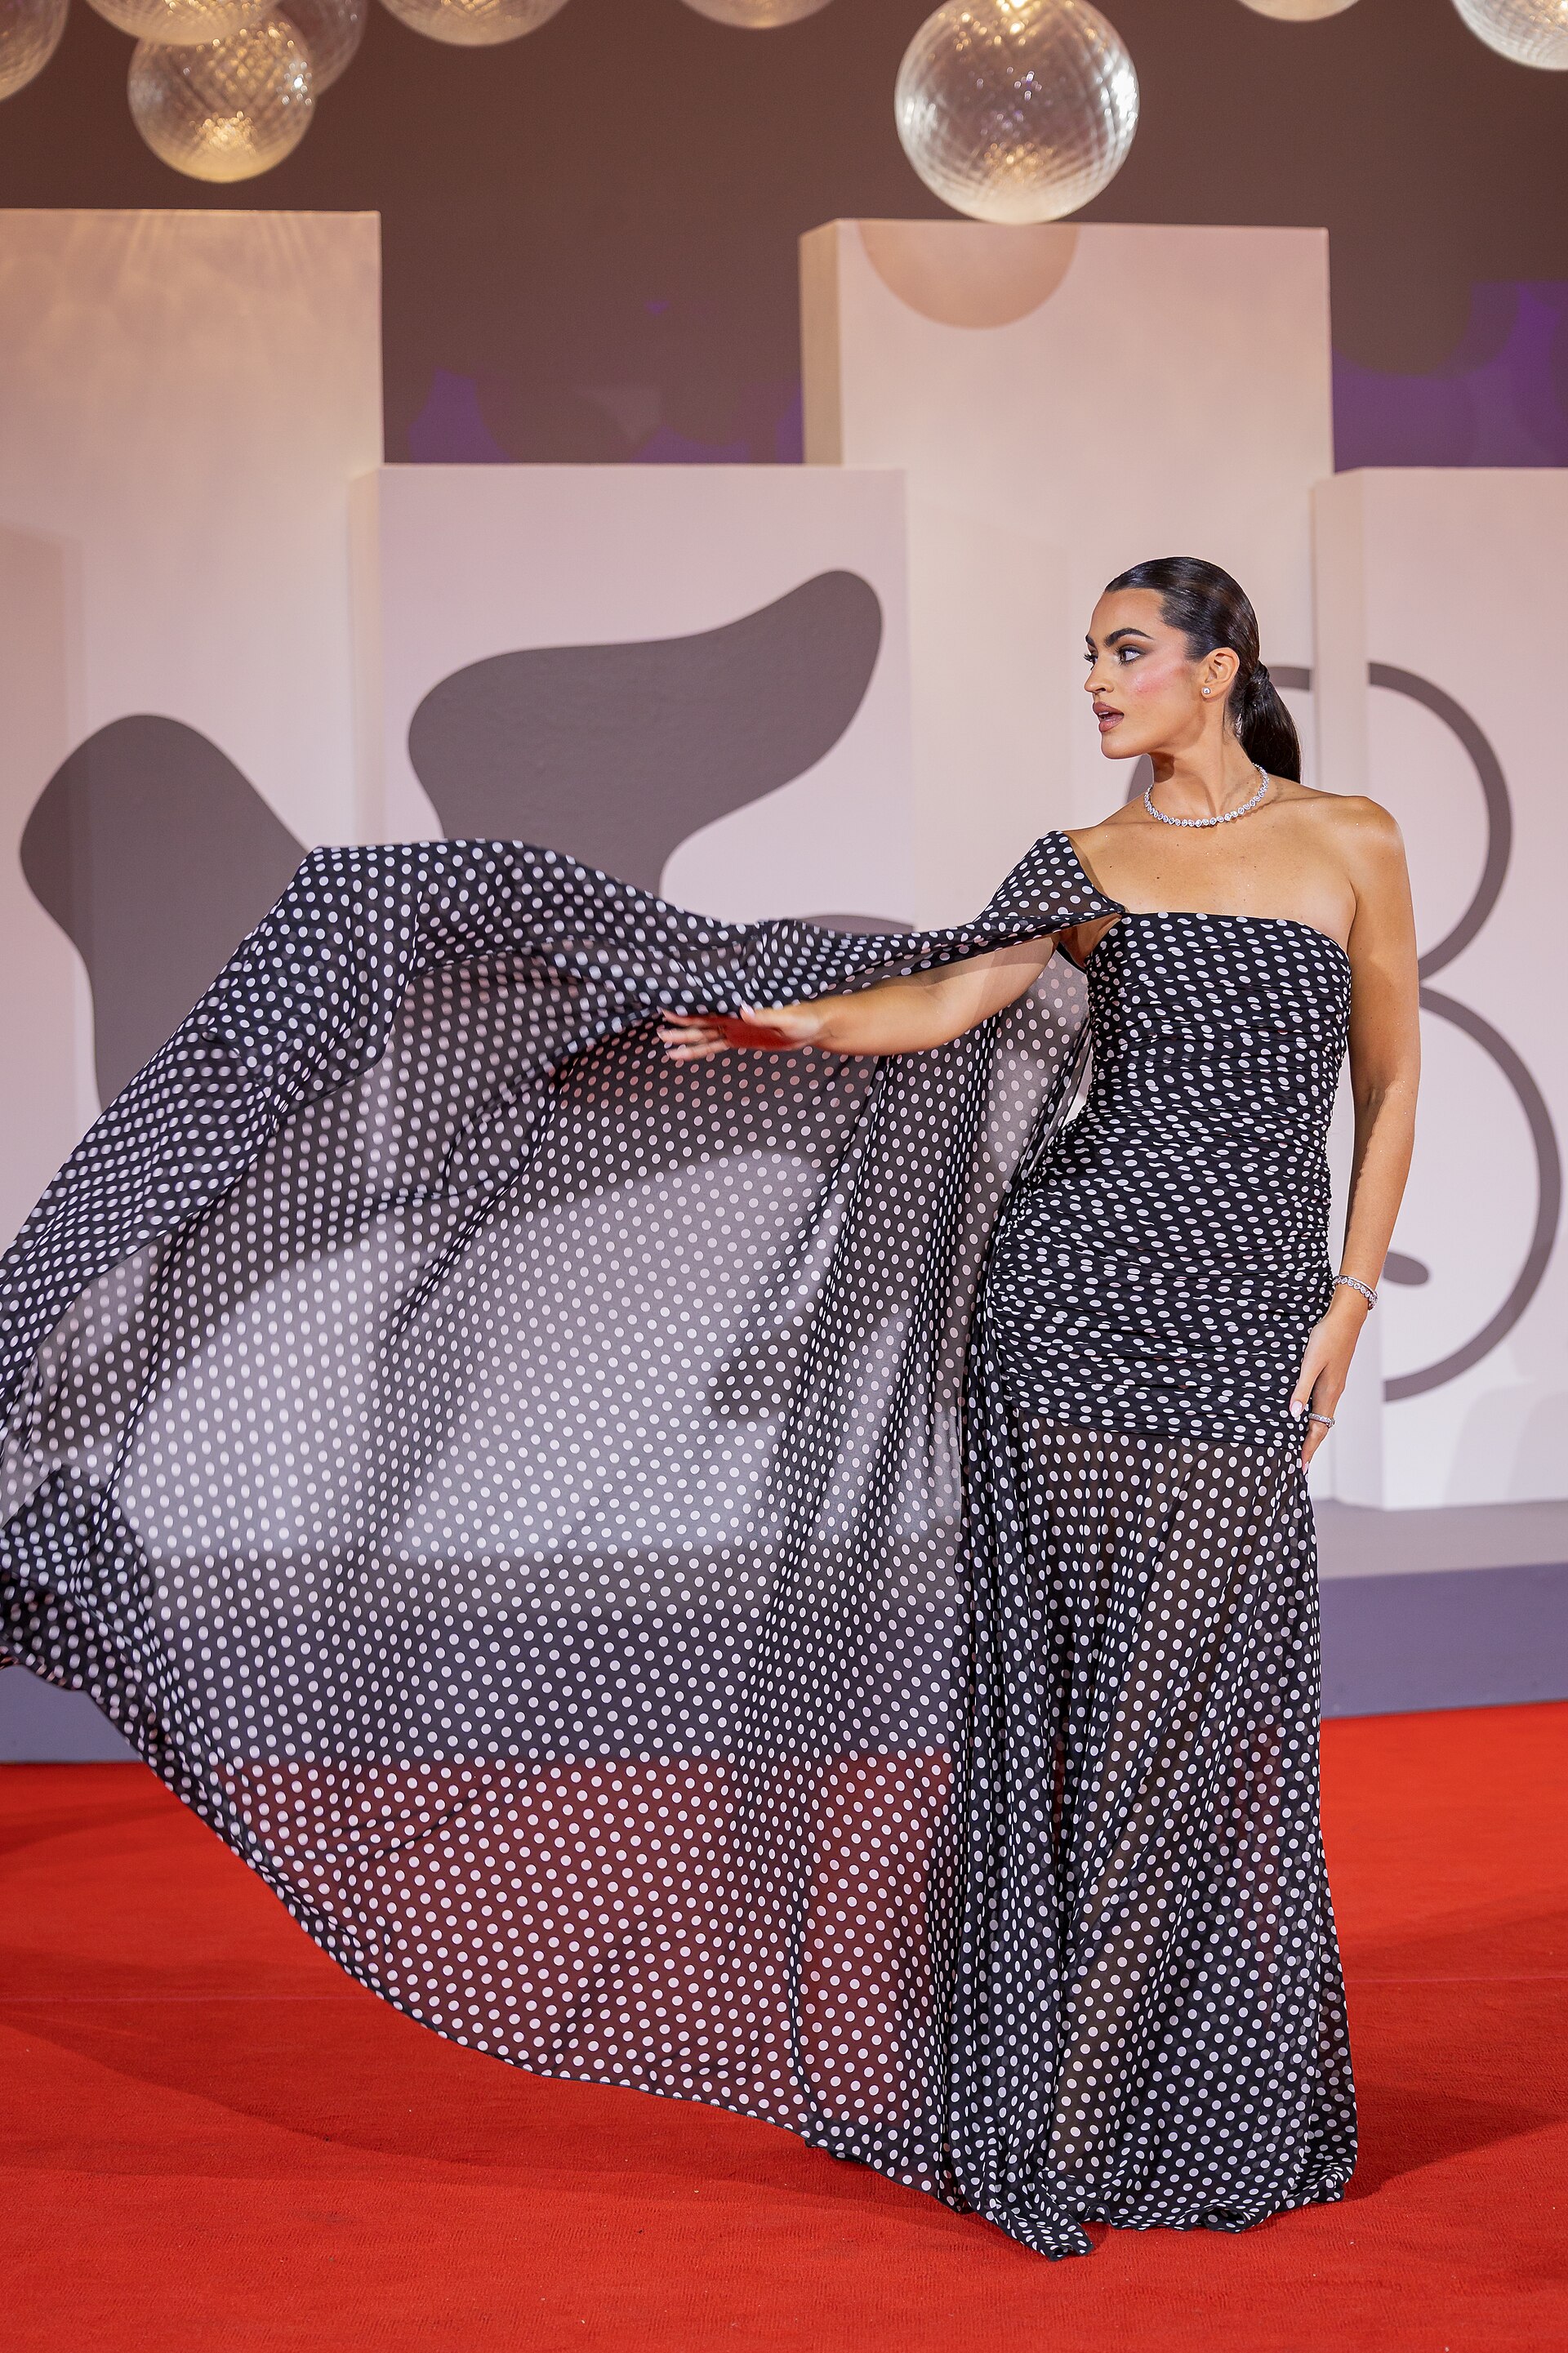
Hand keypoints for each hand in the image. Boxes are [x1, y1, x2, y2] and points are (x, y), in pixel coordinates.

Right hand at [659, 1003, 825, 1061]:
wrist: (813, 1028)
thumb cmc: (803, 1018)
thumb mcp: (786, 1017)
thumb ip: (763, 1014)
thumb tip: (742, 1009)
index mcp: (740, 1010)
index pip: (710, 1010)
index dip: (690, 1011)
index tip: (670, 1009)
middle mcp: (733, 1018)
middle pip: (702, 1024)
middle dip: (682, 1028)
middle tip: (661, 1031)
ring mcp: (734, 1030)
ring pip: (704, 1036)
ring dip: (686, 1041)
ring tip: (665, 1045)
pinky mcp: (739, 1041)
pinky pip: (715, 1047)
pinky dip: (699, 1051)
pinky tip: (684, 1055)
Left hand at [1290, 1292, 1366, 1466]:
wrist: (1346, 1318)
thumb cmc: (1327, 1337)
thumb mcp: (1309, 1363)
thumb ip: (1301, 1388)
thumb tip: (1294, 1415)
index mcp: (1329, 1392)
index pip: (1318, 1429)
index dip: (1308, 1448)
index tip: (1301, 1467)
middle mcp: (1334, 1392)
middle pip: (1322, 1427)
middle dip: (1311, 1445)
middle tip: (1301, 1463)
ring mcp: (1335, 1385)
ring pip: (1324, 1416)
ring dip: (1313, 1432)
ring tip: (1302, 1444)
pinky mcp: (1334, 1377)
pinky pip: (1325, 1404)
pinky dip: (1316, 1416)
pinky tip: (1308, 1414)